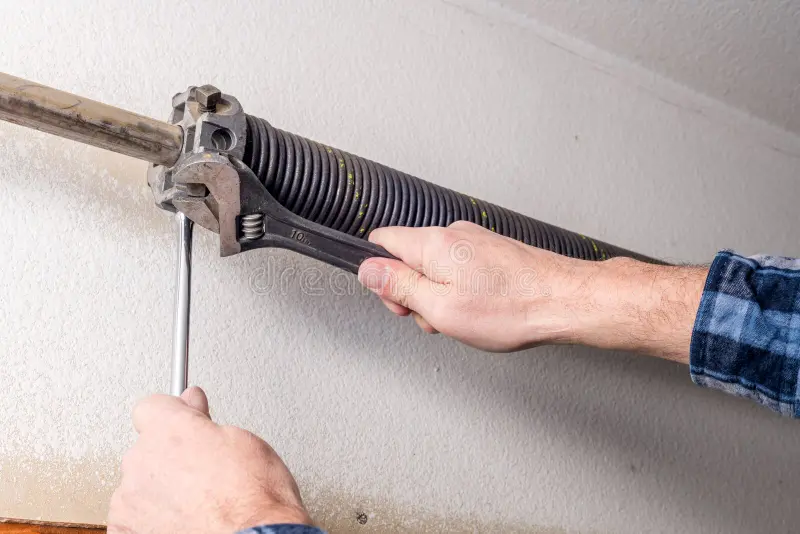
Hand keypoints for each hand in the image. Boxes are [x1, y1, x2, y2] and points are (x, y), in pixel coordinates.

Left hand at [108, 387, 310, 533]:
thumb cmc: (254, 499)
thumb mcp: (242, 441)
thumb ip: (205, 420)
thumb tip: (194, 406)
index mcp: (169, 430)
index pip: (151, 406)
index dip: (172, 415)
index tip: (185, 421)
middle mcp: (142, 461)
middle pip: (146, 447)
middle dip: (170, 456)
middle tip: (203, 472)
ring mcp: (130, 500)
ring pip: (138, 484)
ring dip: (160, 489)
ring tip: (196, 503)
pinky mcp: (125, 531)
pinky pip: (132, 517)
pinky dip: (150, 520)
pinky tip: (182, 522)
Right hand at [358, 221, 704, 360]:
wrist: (565, 300)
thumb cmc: (511, 308)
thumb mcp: (440, 308)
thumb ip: (399, 286)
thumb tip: (368, 271)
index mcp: (433, 243)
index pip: (381, 242)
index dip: (381, 276)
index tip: (399, 301)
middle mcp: (453, 234)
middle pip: (408, 257)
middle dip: (413, 291)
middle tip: (434, 317)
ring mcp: (475, 241)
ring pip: (435, 267)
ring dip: (439, 295)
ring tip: (464, 317)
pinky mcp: (492, 251)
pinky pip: (459, 269)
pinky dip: (461, 290)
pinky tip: (481, 309)